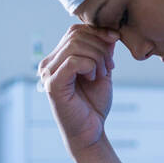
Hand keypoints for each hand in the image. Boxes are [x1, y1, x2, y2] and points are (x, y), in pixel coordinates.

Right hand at [38, 24, 119, 155]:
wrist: (91, 131)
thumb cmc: (94, 103)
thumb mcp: (102, 70)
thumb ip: (103, 50)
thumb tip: (110, 30)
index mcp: (58, 58)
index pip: (75, 30)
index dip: (98, 31)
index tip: (115, 42)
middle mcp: (49, 63)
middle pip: (76, 35)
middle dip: (100, 46)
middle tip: (109, 66)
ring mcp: (48, 73)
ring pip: (76, 46)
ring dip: (97, 58)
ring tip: (102, 74)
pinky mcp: (53, 85)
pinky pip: (74, 61)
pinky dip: (90, 66)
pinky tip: (93, 78)